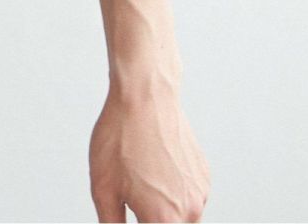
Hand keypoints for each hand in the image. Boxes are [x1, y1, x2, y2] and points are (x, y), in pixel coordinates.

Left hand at [90, 79, 209, 221]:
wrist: (144, 97)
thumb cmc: (121, 137)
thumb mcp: (103, 187)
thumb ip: (111, 223)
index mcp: (164, 220)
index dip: (139, 221)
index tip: (132, 209)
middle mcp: (189, 211)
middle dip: (150, 217)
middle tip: (133, 192)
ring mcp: (200, 193)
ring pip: (180, 215)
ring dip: (162, 207)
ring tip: (140, 175)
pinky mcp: (204, 176)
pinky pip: (188, 194)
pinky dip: (172, 188)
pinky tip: (153, 164)